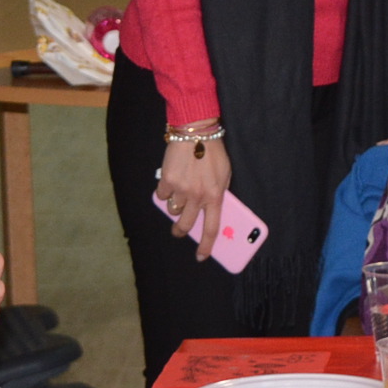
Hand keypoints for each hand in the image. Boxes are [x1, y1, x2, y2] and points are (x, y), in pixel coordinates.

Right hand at [159, 136, 232, 261]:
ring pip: (172, 210)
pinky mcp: (167, 181)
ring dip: (175, 206)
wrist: (196, 131)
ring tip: (179, 192)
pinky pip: (162, 195)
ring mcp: (181, 190)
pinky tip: (172, 179)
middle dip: (181, 231)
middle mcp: (197, 196)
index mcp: (215, 196)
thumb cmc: (213, 152)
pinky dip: (165, 191)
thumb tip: (212, 211)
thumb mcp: (225, 175)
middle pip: (186, 225)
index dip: (206, 246)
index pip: (212, 229)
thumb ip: (218, 193)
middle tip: (179, 230)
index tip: (201, 256)